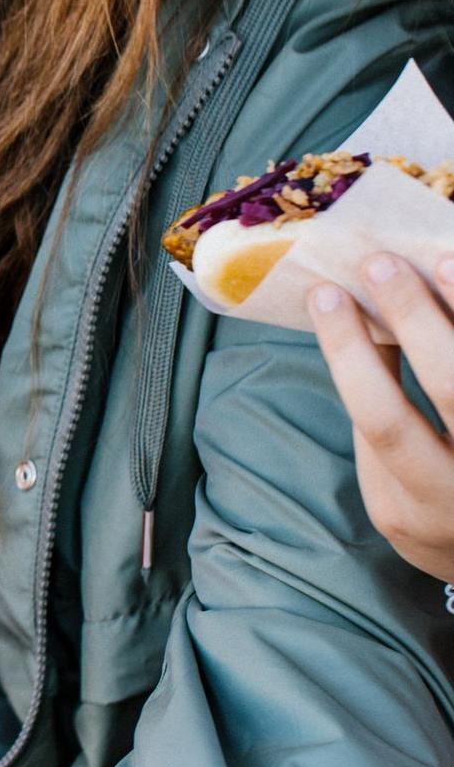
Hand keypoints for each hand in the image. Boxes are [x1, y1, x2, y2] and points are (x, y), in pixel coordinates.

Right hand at [309, 257, 453, 580]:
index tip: (325, 294)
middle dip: (415, 319)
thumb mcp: (390, 485)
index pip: (383, 420)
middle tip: (380, 262)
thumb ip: (377, 414)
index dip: (351, 354)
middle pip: (452, 390)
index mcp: (420, 502)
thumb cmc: (430, 508)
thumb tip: (363, 320)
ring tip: (444, 258)